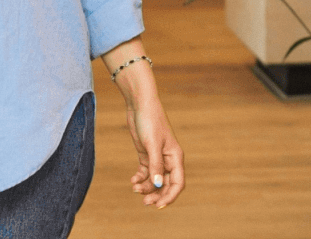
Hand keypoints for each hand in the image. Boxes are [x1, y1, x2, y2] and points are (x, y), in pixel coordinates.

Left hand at [124, 93, 184, 207]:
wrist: (139, 104)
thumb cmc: (149, 121)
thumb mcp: (152, 144)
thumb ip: (155, 166)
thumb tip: (158, 185)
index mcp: (175, 157)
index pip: (177, 183)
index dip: (170, 196)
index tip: (158, 206)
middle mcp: (168, 159)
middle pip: (166, 184)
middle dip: (156, 195)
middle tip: (144, 202)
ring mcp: (156, 157)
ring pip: (154, 180)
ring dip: (146, 187)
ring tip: (134, 188)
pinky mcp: (146, 154)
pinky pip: (145, 172)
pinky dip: (140, 178)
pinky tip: (133, 180)